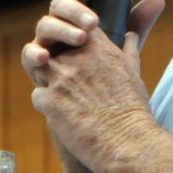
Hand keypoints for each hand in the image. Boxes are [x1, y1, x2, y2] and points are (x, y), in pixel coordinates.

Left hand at [21, 0, 165, 170]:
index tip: (76, 55)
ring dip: (50, 84)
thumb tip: (131, 34)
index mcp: (97, 47)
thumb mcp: (133, 71)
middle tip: (72, 86)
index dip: (71, 42)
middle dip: (58, 67)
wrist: (127, 143)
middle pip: (53, 50)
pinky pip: (38, 96)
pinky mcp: (48, 100)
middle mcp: (76, 57)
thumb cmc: (133, 110)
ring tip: (69, 101)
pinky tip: (66, 118)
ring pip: (40, 71)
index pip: (73, 30)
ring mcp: (59, 77)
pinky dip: (48, 107)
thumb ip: (127, 49)